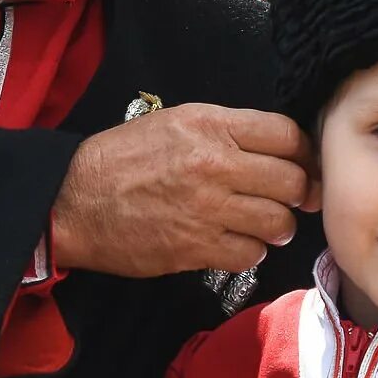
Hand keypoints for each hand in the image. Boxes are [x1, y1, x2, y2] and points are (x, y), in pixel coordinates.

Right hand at [51, 104, 311, 278]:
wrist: (74, 200)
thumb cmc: (122, 158)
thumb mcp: (174, 123)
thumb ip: (225, 131)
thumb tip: (275, 151)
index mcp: (210, 125)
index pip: (286, 134)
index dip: (303, 153)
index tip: (303, 165)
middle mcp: (215, 163)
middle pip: (291, 180)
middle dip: (298, 193)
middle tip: (291, 201)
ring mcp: (207, 208)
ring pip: (277, 222)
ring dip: (277, 226)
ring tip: (264, 225)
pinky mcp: (196, 247)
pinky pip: (250, 254)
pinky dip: (250, 251)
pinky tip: (237, 243)